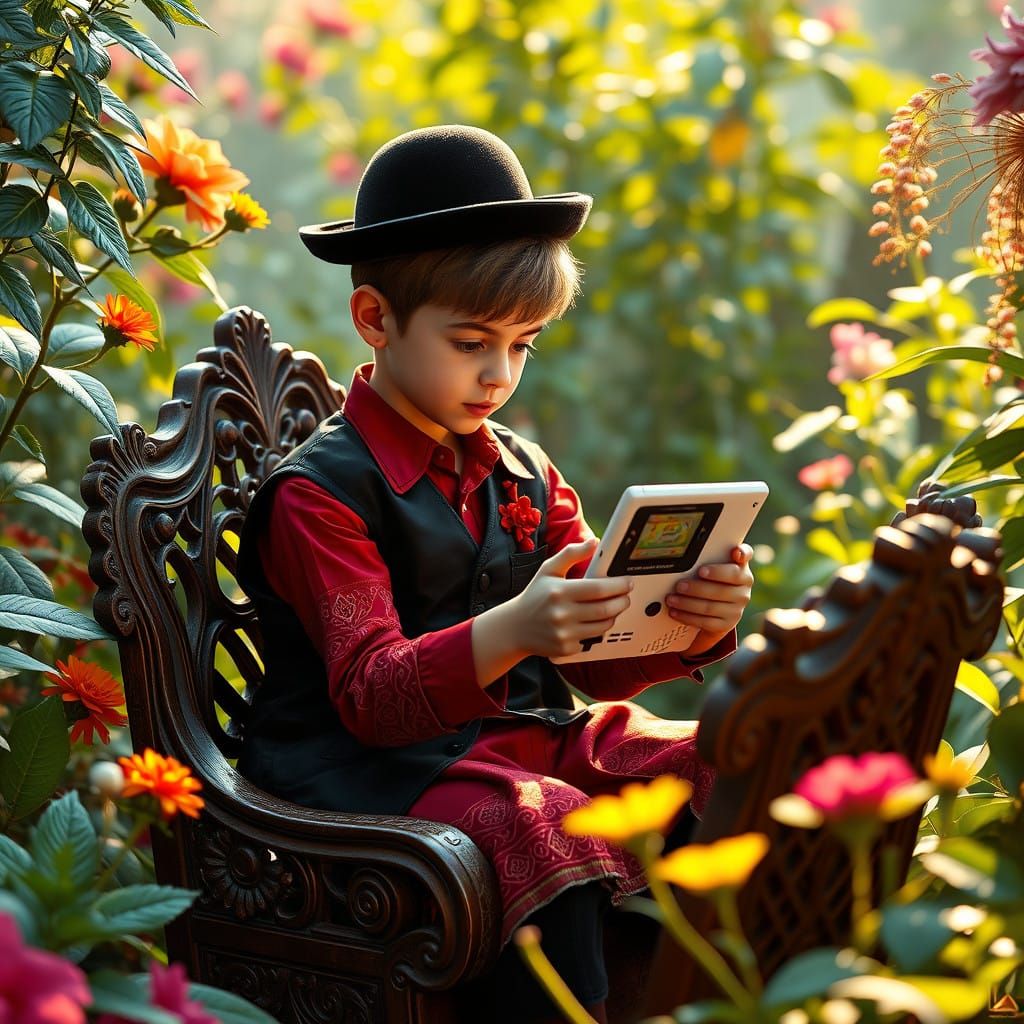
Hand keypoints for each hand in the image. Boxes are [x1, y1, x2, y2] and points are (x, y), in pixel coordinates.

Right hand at [507, 538, 633, 659]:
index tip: (628, 582)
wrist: (515, 627)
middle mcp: (562, 613)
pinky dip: (596, 631)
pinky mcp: (566, 648)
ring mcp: (564, 633)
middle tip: (626, 596)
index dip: (618, 585)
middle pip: (605, 609)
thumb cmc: (535, 596)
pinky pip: (591, 640)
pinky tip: (592, 622)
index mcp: (559, 591)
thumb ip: (571, 553)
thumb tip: (594, 542)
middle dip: (622, 601)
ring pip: (602, 626)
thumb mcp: (548, 570)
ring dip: (613, 616)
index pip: (598, 588)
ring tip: (613, 608)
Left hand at [666, 544, 753, 648]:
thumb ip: (714, 556)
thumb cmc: (716, 580)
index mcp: (743, 573)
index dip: (721, 570)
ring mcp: (736, 610)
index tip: (702, 570)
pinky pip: (705, 622)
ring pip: (710, 607)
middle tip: (679, 585)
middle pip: (720, 590)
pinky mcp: (726, 625)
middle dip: (696, 588)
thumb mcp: (719, 566)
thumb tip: (690, 552)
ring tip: (671, 598)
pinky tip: (675, 611)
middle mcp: (743, 592)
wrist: (722, 607)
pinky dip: (687, 617)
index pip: (737, 569)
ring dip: (687, 603)